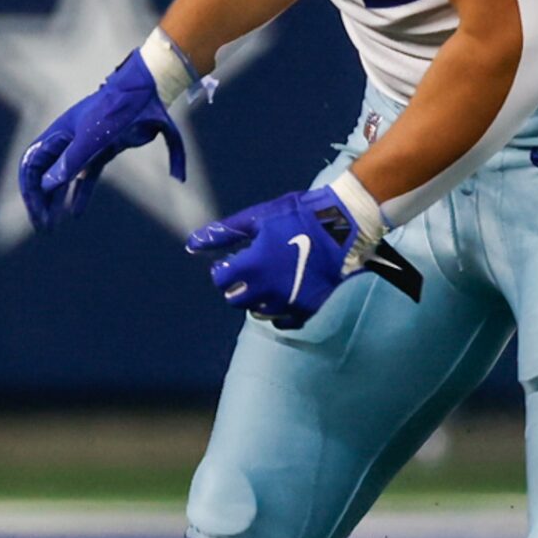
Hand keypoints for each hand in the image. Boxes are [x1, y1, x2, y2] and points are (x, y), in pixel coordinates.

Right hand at [18, 48, 186, 231]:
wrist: (146, 93)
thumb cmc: (117, 110)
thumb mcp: (93, 138)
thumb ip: (72, 161)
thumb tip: (49, 185)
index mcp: (57, 135)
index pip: (32, 167)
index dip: (31, 191)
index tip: (39, 214)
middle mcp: (67, 141)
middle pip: (45, 175)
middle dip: (41, 202)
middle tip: (45, 227)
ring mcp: (86, 146)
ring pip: (63, 178)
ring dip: (57, 201)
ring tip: (53, 225)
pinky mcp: (105, 150)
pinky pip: (87, 177)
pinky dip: (80, 194)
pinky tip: (75, 213)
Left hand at [186, 178, 417, 329]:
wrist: (345, 223)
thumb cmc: (298, 215)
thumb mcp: (258, 217)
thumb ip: (224, 233)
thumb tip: (192, 243)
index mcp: (251, 266)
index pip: (221, 279)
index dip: (223, 269)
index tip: (233, 260)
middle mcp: (266, 289)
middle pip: (235, 299)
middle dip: (237, 286)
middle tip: (248, 273)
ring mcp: (288, 301)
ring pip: (258, 312)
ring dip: (256, 300)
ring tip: (267, 284)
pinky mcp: (308, 307)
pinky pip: (284, 322)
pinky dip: (279, 313)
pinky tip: (282, 299)